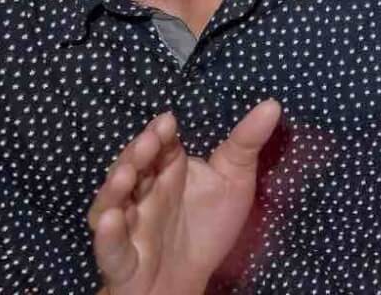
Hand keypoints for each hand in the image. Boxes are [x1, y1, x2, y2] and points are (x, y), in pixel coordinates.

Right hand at [90, 100, 281, 294]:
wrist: (190, 279)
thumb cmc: (208, 226)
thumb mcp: (234, 181)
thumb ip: (246, 143)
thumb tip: (273, 104)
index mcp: (167, 173)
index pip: (159, 147)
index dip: (160, 135)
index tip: (168, 121)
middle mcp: (142, 195)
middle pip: (132, 170)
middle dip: (137, 154)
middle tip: (151, 142)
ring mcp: (128, 227)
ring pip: (111, 204)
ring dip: (115, 189)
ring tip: (126, 174)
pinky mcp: (122, 260)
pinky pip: (110, 248)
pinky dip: (107, 235)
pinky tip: (113, 220)